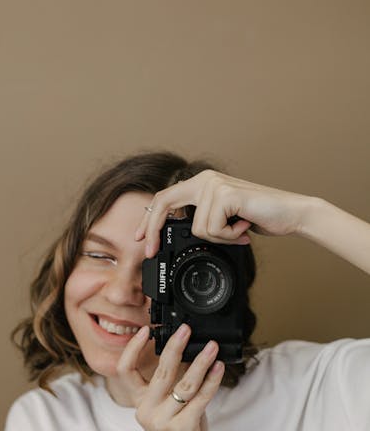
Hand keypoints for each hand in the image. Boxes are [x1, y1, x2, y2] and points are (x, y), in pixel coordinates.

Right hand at [115, 324, 223, 430]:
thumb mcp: (169, 408)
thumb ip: (174, 385)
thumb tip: (190, 353)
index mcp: (140, 403)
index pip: (125, 371)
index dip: (132, 349)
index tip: (146, 330)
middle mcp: (147, 411)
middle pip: (161, 372)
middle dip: (175, 346)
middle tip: (186, 329)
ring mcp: (164, 421)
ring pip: (185, 384)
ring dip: (201, 361)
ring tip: (212, 346)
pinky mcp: (183, 429)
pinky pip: (201, 398)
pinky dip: (212, 381)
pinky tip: (219, 368)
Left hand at [135, 169, 310, 256]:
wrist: (292, 214)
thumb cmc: (260, 218)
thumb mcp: (224, 218)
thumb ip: (203, 219)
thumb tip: (173, 234)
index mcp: (202, 182)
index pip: (165, 197)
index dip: (149, 218)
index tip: (140, 238)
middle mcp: (205, 179)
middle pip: (164, 203)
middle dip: (152, 229)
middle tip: (148, 251)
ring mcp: (214, 185)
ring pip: (197, 228)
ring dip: (220, 237)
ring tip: (239, 230)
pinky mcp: (225, 195)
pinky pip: (213, 230)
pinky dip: (230, 236)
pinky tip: (245, 227)